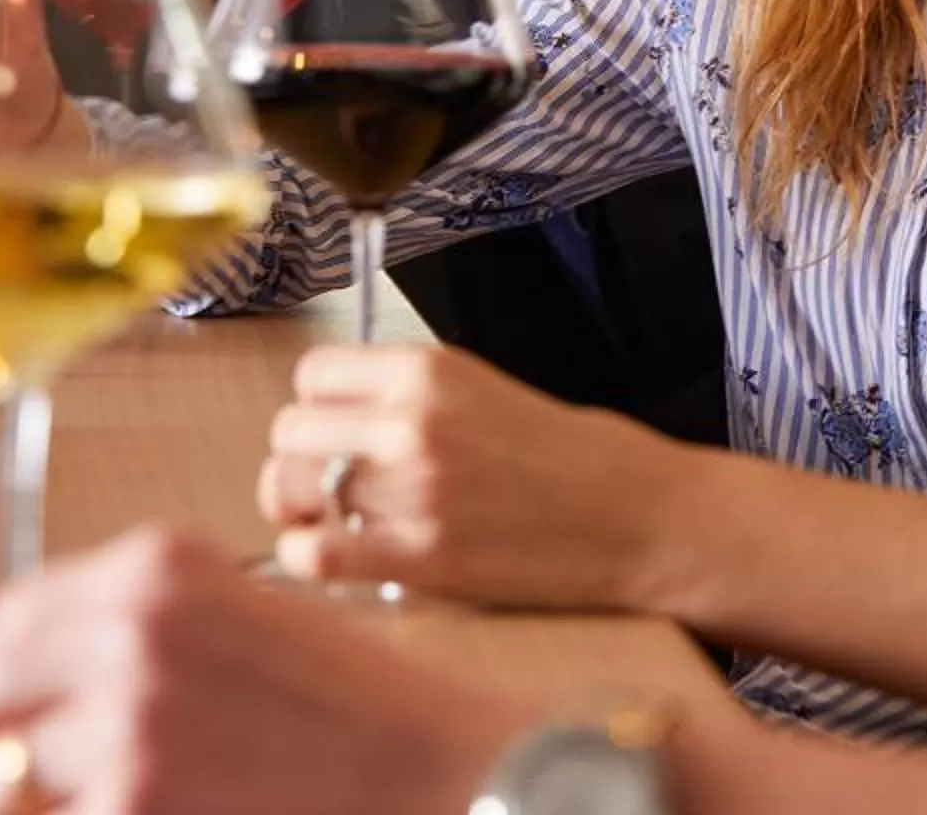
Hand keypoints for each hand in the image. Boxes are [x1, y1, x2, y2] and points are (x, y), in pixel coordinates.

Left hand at [0, 526, 522, 814]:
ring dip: (22, 809)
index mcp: (151, 567)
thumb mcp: (235, 610)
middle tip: (9, 781)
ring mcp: (127, 723)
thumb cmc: (350, 702)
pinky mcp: (136, 804)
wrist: (429, 764)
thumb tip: (20, 678)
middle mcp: (127, 630)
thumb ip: (127, 623)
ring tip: (89, 806)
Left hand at [260, 345, 688, 607]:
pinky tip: (333, 554)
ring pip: (294, 489)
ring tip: (337, 520)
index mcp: (427, 369)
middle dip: (300, 458)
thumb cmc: (566, 457)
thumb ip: (407, 396)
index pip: (312, 373)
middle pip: (290, 430)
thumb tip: (330, 421)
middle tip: (325, 482)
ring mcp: (413, 489)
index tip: (334, 429)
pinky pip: (314, 552)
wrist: (636, 517)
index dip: (317, 406)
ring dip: (305, 508)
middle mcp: (412, 421)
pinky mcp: (422, 556)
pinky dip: (307, 555)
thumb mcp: (481, 389)